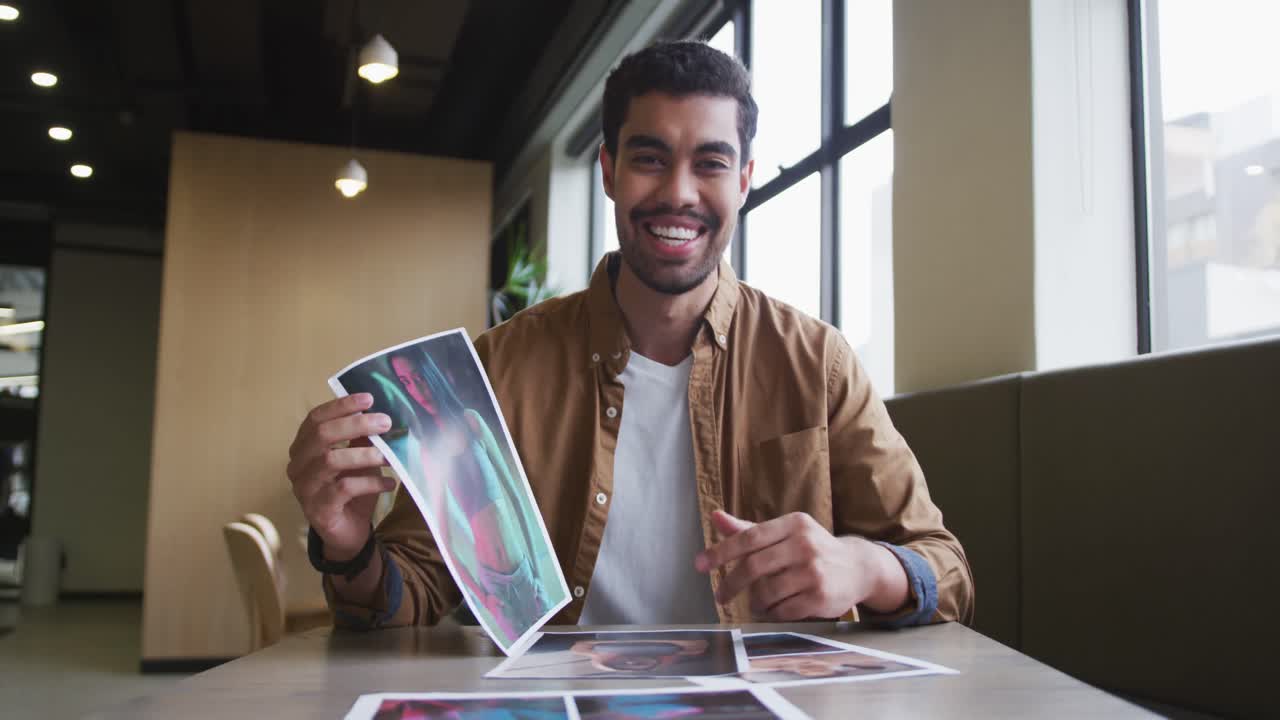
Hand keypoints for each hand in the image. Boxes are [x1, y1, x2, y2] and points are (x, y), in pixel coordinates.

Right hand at [287, 393, 393, 560]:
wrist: (347, 533)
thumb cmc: (351, 490)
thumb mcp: (359, 459)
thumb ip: (362, 438)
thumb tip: (381, 414)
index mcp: (304, 447)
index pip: (316, 418)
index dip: (341, 406)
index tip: (369, 398)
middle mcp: (297, 465)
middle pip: (322, 435)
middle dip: (357, 425)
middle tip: (386, 423)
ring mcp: (304, 488)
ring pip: (331, 461)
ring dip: (365, 454)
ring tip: (391, 456)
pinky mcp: (317, 509)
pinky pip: (344, 489)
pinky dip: (370, 483)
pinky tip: (389, 483)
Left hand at [695, 510, 906, 620]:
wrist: (858, 568)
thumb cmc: (812, 549)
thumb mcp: (784, 533)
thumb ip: (749, 529)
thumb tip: (715, 517)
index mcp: (793, 523)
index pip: (749, 537)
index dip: (721, 552)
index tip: (699, 565)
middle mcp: (805, 544)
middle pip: (754, 566)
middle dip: (731, 584)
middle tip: (720, 596)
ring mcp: (815, 571)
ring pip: (767, 592)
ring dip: (755, 602)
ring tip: (756, 603)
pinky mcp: (822, 596)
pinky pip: (783, 610)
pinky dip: (772, 613)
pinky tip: (774, 610)